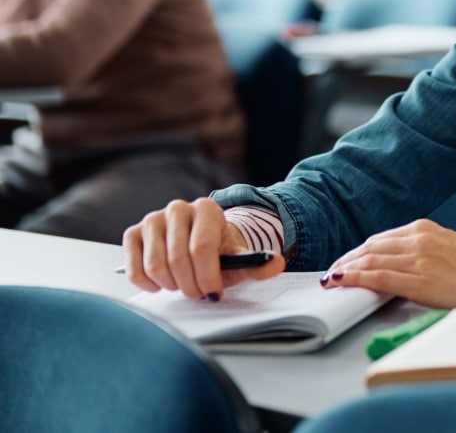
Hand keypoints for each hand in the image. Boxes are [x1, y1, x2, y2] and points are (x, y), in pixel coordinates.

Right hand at [122, 198, 285, 298]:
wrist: (198, 245)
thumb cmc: (219, 253)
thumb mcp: (240, 258)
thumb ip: (259, 263)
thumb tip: (275, 263)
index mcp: (207, 209)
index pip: (202, 248)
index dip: (207, 276)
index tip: (214, 292)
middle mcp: (177, 209)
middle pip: (177, 259)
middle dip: (190, 285)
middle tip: (199, 292)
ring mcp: (152, 219)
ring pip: (156, 266)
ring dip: (171, 286)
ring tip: (183, 285)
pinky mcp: (133, 233)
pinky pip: (135, 268)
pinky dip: (148, 284)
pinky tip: (162, 284)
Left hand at [320, 219, 455, 308]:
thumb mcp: (452, 251)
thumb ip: (427, 254)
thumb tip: (405, 266)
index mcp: (427, 229)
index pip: (381, 239)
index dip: (359, 251)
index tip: (346, 261)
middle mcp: (420, 238)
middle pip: (370, 246)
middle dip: (347, 259)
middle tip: (333, 272)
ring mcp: (420, 258)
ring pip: (369, 259)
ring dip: (345, 268)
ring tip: (331, 280)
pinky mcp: (421, 280)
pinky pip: (378, 276)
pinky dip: (356, 277)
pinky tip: (342, 281)